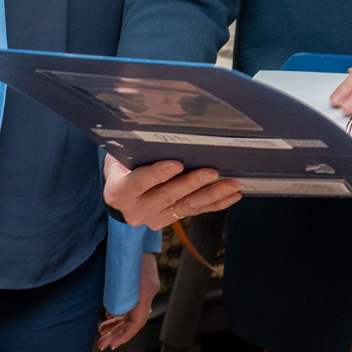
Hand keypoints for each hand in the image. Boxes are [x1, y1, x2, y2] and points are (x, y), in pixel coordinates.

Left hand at [97, 252, 160, 350]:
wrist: (135, 231)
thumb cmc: (123, 249)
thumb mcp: (118, 274)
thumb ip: (116, 294)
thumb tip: (111, 312)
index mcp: (145, 290)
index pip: (138, 321)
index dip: (124, 335)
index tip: (111, 343)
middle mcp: (148, 291)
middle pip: (135, 320)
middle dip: (118, 333)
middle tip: (101, 342)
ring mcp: (145, 286)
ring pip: (133, 312)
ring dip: (118, 323)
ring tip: (102, 330)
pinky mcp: (140, 282)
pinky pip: (133, 303)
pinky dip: (121, 311)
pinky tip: (110, 314)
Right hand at [103, 155, 241, 227]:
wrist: (119, 200)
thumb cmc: (121, 169)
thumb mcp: (119, 159)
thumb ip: (134, 150)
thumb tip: (159, 131)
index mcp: (120, 192)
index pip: (139, 182)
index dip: (158, 174)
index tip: (178, 164)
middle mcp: (137, 210)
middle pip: (167, 195)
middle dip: (191, 184)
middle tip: (212, 172)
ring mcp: (155, 218)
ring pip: (186, 206)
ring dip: (211, 195)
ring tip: (231, 185)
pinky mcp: (171, 220)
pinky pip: (195, 211)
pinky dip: (216, 204)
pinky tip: (232, 196)